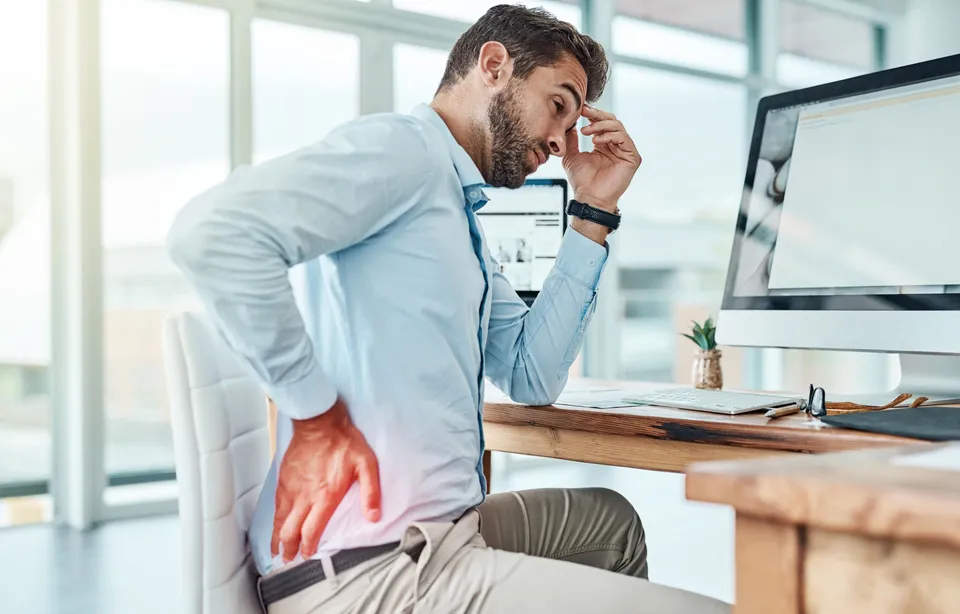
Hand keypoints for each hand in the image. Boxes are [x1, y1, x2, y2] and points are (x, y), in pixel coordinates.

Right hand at [272, 397, 380, 562]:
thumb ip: (371, 492)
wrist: (319, 421)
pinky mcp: (283, 478)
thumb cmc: (344, 442)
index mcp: (324, 496)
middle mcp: (304, 496)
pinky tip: (275, 522)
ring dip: (277, 537)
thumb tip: (374, 516)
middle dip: (288, 549)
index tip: (307, 555)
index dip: (307, 547)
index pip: (311, 530)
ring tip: (276, 549)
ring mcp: (291, 487)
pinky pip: (275, 504)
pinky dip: (273, 518)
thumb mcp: (366, 465)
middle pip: (290, 531)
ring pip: (279, 519)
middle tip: (287, 560)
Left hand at [563, 106, 641, 211]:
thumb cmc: (582, 181)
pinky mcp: (632, 157)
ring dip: (600, 125)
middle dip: (597, 115)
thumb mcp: (572, 155)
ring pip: (618, 127)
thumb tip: (569, 126)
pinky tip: (596, 140)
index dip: (593, 114)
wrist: (589, 197)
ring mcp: (625, 151)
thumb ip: (572, 140)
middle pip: (612, 121)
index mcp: (605, 145)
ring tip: (586, 131)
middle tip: (584, 113)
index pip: (602, 123)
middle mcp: (616, 146)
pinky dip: (609, 136)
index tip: (581, 110)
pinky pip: (624, 138)